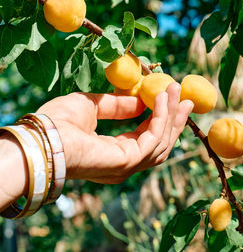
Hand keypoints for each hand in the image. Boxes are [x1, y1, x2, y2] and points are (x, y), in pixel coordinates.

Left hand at [37, 82, 192, 183]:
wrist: (41, 138)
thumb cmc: (58, 123)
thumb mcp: (92, 106)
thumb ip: (118, 106)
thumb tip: (141, 101)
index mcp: (114, 152)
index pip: (145, 138)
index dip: (160, 119)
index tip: (169, 99)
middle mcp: (125, 163)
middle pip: (159, 143)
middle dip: (174, 120)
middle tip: (186, 100)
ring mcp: (128, 165)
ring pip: (161, 142)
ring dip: (172, 116)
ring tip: (177, 92)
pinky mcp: (129, 161)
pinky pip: (153, 137)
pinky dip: (161, 118)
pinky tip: (162, 100)